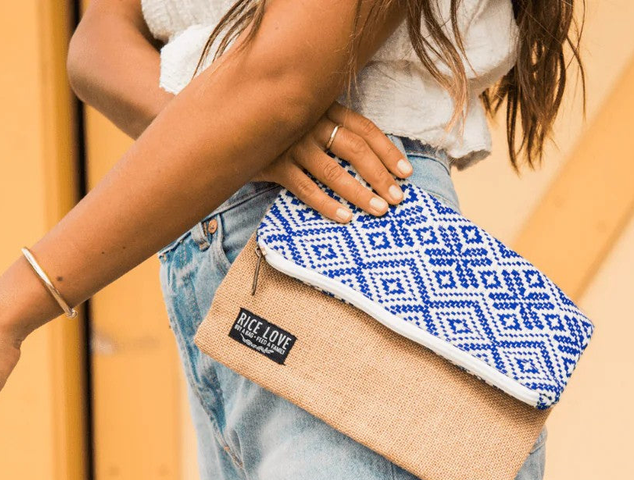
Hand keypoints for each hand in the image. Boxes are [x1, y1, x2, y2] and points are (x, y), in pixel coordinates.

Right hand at [254, 102, 413, 222]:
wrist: (228, 127)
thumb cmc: (279, 127)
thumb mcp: (308, 118)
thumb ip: (333, 129)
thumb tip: (375, 162)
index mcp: (325, 108)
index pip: (365, 128)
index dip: (388, 151)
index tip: (406, 173)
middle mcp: (311, 122)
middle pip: (355, 149)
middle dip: (380, 175)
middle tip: (397, 198)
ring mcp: (291, 142)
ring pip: (332, 171)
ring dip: (359, 192)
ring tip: (378, 210)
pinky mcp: (273, 163)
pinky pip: (304, 188)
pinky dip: (326, 204)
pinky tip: (344, 217)